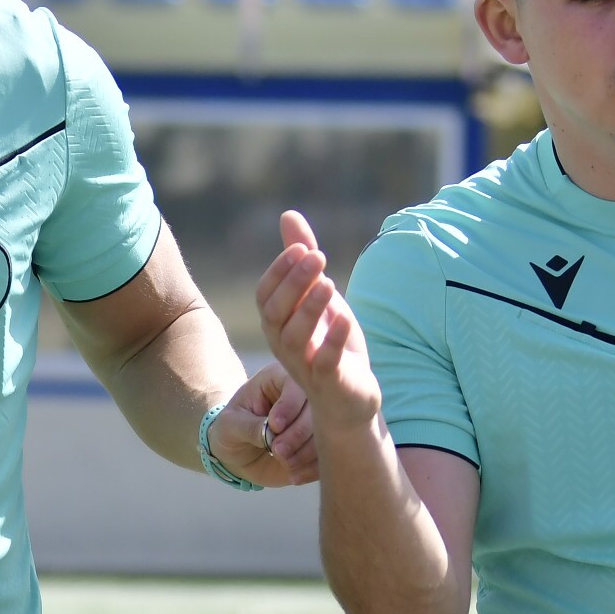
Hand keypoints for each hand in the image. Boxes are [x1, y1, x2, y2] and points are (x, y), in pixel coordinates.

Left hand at [210, 363, 319, 487]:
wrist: (237, 455)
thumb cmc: (231, 430)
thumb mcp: (230, 425)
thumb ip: (249, 426)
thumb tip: (271, 433)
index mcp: (279, 380)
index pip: (295, 385)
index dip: (289, 406)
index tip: (274, 426)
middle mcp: (302, 397)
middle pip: (317, 408)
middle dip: (297, 433)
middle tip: (277, 450)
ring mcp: (314, 422)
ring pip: (325, 432)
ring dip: (306, 452)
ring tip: (284, 463)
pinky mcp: (319, 446)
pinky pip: (326, 456)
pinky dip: (313, 468)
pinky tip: (295, 475)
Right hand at [252, 208, 381, 439]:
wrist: (349, 398)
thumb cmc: (330, 344)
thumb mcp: (320, 297)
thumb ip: (304, 260)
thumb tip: (289, 215)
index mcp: (277, 324)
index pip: (266, 295)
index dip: (280, 270)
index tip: (303, 247)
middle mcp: (283, 345)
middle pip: (276, 313)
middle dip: (294, 283)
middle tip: (318, 256)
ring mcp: (304, 366)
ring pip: (296, 337)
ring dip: (311, 308)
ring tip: (330, 283)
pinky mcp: (330, 383)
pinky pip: (325, 362)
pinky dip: (334, 339)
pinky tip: (346, 316)